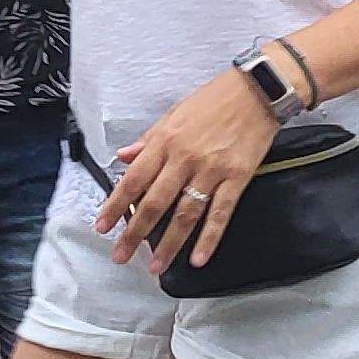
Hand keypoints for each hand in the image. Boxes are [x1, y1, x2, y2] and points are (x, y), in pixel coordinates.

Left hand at [98, 68, 279, 273]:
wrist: (256, 91)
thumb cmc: (213, 100)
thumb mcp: (173, 113)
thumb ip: (148, 139)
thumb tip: (123, 156)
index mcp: (165, 141)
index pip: (134, 179)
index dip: (116, 204)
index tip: (102, 226)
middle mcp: (184, 158)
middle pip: (155, 203)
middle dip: (135, 233)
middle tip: (121, 256)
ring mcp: (211, 170)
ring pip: (185, 214)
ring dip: (169, 244)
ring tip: (156, 266)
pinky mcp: (237, 178)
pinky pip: (220, 214)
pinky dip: (209, 239)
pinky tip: (198, 259)